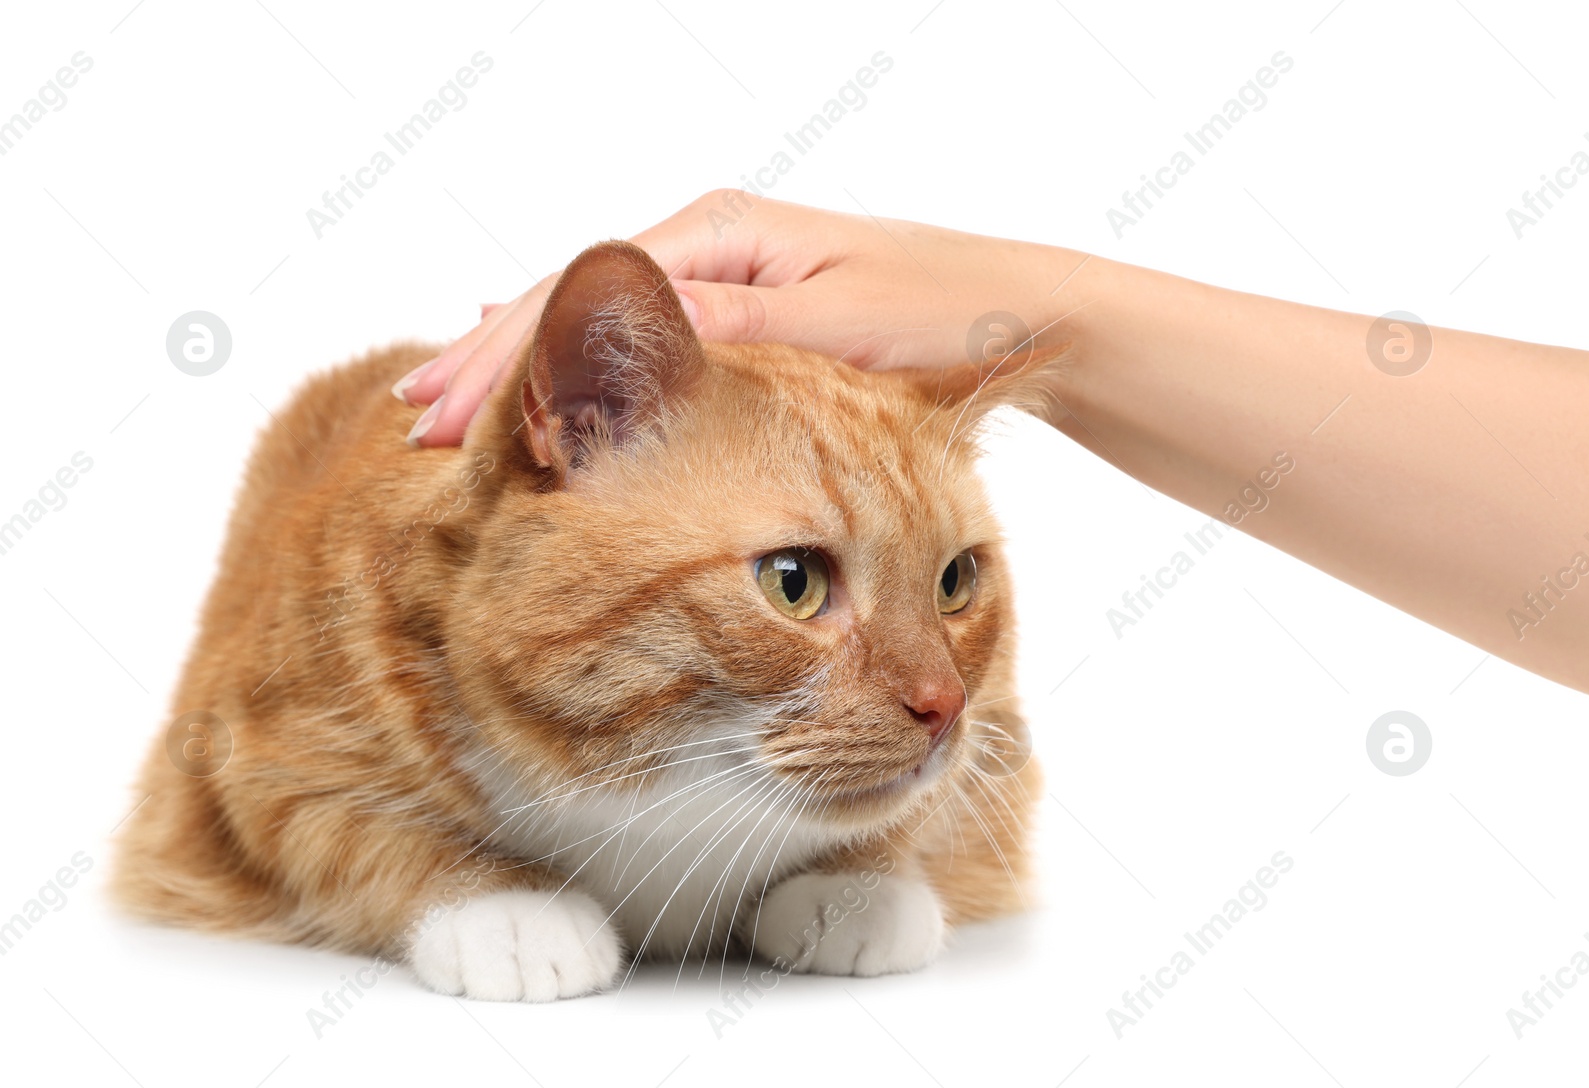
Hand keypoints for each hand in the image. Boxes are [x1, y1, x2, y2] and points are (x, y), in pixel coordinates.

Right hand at [395, 191, 1087, 446]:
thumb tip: (610, 332)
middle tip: (414, 423)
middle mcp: (710, 248)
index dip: (501, 355)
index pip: (579, 293)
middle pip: (570, 303)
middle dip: (487, 360)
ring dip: (520, 370)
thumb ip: (724, 331)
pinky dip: (579, 373)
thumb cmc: (938, 319)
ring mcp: (722, 283)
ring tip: (445, 411)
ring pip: (597, 328)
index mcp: (719, 234)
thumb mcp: (829, 329)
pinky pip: (639, 349)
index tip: (440, 414)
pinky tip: (536, 385)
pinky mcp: (742, 321)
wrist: (1019, 319)